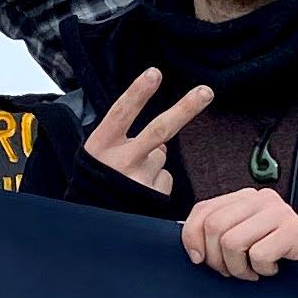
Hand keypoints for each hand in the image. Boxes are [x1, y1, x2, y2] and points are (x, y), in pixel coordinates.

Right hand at [81, 66, 214, 195]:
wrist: (91, 224)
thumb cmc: (96, 181)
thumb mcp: (98, 155)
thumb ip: (124, 140)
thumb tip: (161, 144)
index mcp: (102, 146)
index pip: (121, 114)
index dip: (138, 93)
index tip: (154, 73)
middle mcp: (121, 162)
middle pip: (158, 130)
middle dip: (184, 109)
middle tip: (206, 92)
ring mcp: (140, 181)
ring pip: (161, 157)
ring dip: (152, 164)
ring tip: (132, 178)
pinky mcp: (154, 197)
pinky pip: (165, 179)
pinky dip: (156, 182)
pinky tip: (140, 191)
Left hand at [183, 189, 297, 280]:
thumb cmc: (281, 260)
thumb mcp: (243, 243)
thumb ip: (218, 235)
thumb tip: (192, 245)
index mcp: (245, 198)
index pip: (202, 210)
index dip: (192, 238)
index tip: (200, 259)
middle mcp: (262, 199)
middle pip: (214, 227)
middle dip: (217, 259)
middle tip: (235, 270)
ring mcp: (280, 211)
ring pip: (232, 242)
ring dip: (240, 268)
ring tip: (255, 270)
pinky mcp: (294, 228)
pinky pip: (258, 255)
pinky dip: (263, 271)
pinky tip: (275, 269)